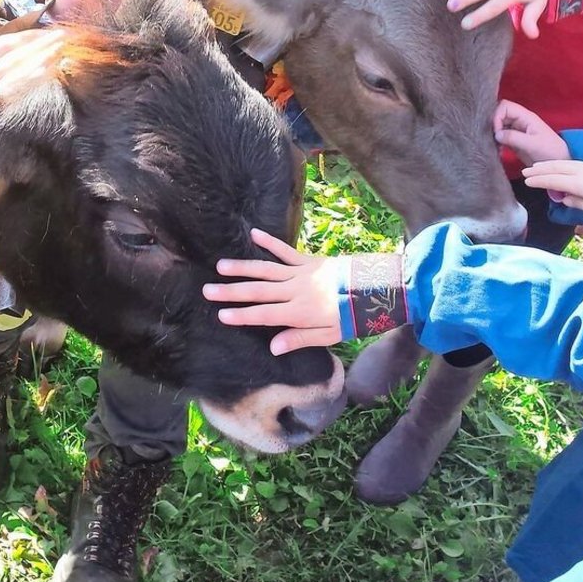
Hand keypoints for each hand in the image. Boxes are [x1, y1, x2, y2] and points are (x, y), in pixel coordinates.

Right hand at [203, 229, 345, 355]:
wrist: (374, 288)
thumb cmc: (351, 316)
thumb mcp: (329, 335)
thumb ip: (300, 339)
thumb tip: (273, 347)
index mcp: (299, 312)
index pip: (264, 315)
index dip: (242, 315)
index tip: (221, 314)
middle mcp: (295, 291)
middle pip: (258, 291)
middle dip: (232, 292)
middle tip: (208, 290)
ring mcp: (300, 273)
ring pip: (266, 270)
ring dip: (242, 268)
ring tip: (221, 266)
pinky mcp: (309, 260)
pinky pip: (285, 250)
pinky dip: (269, 241)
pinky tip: (253, 233)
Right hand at [494, 100, 567, 165]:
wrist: (558, 162)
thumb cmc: (550, 151)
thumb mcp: (533, 144)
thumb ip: (514, 137)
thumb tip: (496, 134)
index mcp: (525, 117)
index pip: (505, 106)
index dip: (497, 116)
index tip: (497, 132)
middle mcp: (519, 121)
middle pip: (499, 115)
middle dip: (493, 126)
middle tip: (494, 140)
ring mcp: (516, 130)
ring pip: (498, 126)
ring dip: (494, 135)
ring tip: (496, 147)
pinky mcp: (514, 141)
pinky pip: (500, 137)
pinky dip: (497, 143)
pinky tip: (499, 151)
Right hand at [521, 160, 582, 220]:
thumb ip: (578, 203)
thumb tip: (566, 197)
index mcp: (579, 182)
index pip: (553, 180)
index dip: (539, 180)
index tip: (526, 180)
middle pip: (558, 168)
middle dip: (541, 169)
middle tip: (526, 170)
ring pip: (566, 163)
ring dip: (551, 165)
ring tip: (540, 166)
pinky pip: (575, 163)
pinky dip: (563, 164)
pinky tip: (564, 167)